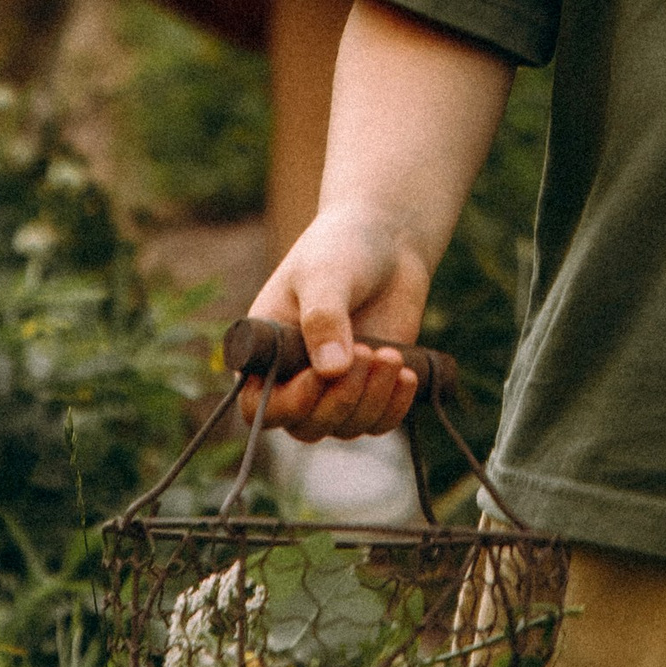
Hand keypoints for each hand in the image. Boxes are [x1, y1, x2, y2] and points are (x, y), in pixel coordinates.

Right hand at [237, 210, 430, 442]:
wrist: (386, 240)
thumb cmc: (341, 247)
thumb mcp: (325, 276)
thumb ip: (324, 319)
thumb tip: (332, 372)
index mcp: (266, 351)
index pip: (258, 406)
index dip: (288, 404)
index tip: (322, 374)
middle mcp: (294, 377)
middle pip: (305, 425)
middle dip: (340, 398)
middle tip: (369, 352)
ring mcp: (333, 386)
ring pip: (345, 426)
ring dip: (371, 400)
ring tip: (390, 355)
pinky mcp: (370, 387)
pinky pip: (378, 421)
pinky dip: (393, 407)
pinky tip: (407, 374)